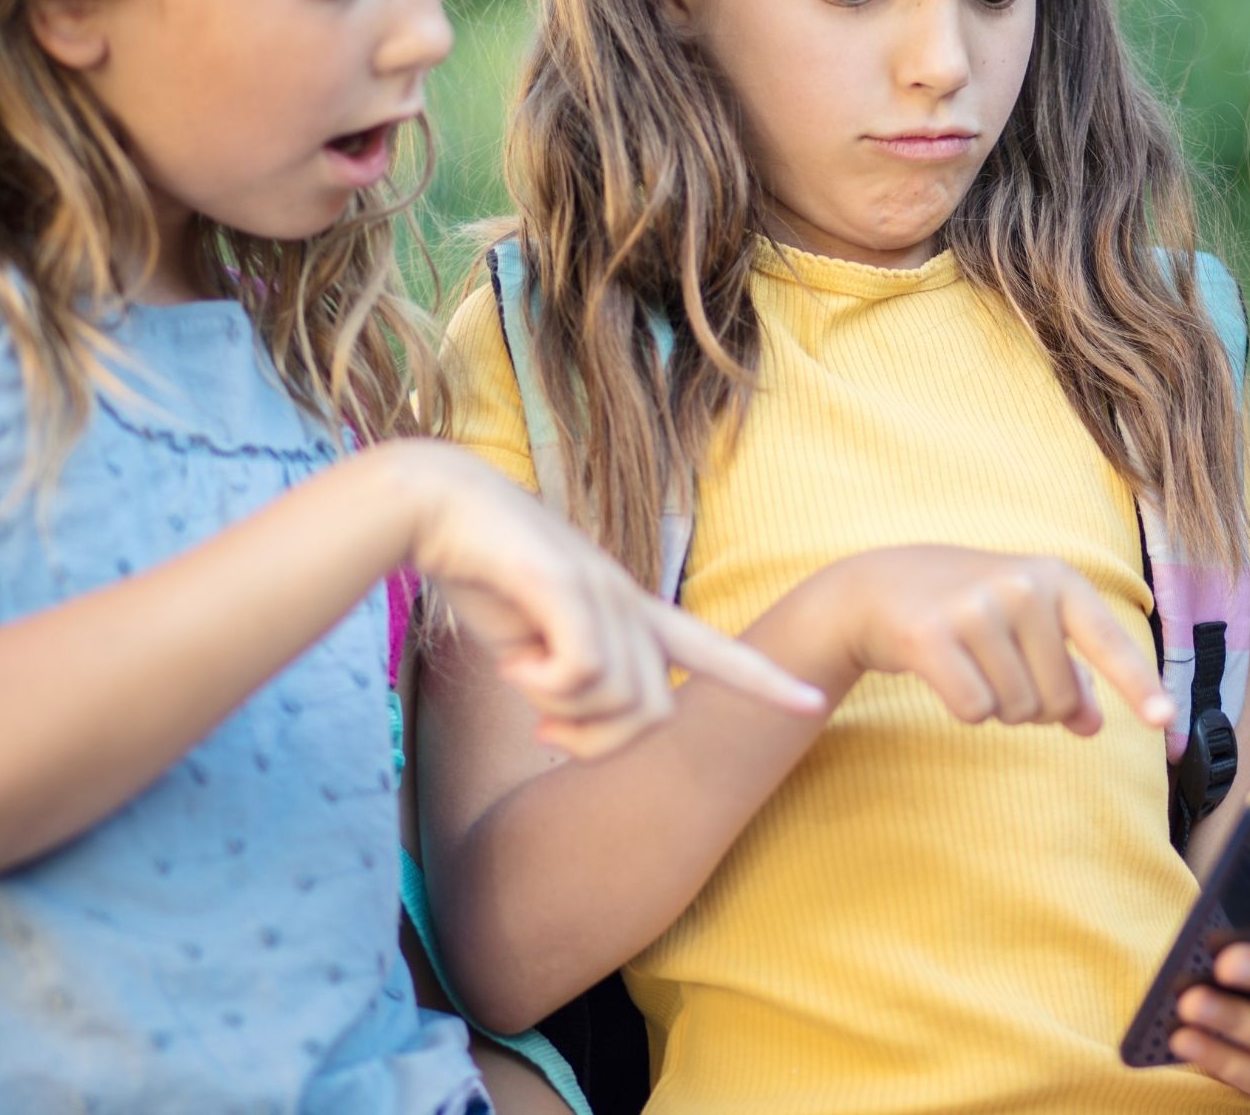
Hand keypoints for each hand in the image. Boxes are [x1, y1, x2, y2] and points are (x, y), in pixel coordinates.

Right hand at [388, 441, 823, 758]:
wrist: (437, 507)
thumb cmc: (480, 573)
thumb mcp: (532, 645)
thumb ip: (566, 681)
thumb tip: (571, 726)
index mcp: (628, 609)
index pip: (710, 649)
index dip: (761, 680)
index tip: (812, 702)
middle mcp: (628, 600)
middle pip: (655, 712)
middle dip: (599, 743)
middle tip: (544, 732)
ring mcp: (602, 589)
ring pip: (622, 699)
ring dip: (564, 712)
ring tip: (520, 678)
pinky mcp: (567, 584)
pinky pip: (584, 675)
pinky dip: (544, 689)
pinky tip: (509, 668)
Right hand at [817, 546, 1174, 733]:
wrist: (879, 587)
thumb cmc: (968, 608)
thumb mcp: (1026, 626)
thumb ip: (1068, 672)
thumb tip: (1091, 725)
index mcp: (1058, 579)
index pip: (1109, 641)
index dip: (1139, 686)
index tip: (1164, 721)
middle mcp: (1021, 587)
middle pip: (1057, 697)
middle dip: (1033, 705)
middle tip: (999, 671)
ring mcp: (975, 608)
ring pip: (1015, 709)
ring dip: (996, 707)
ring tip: (970, 665)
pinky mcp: (930, 635)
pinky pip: (973, 710)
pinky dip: (964, 709)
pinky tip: (944, 674)